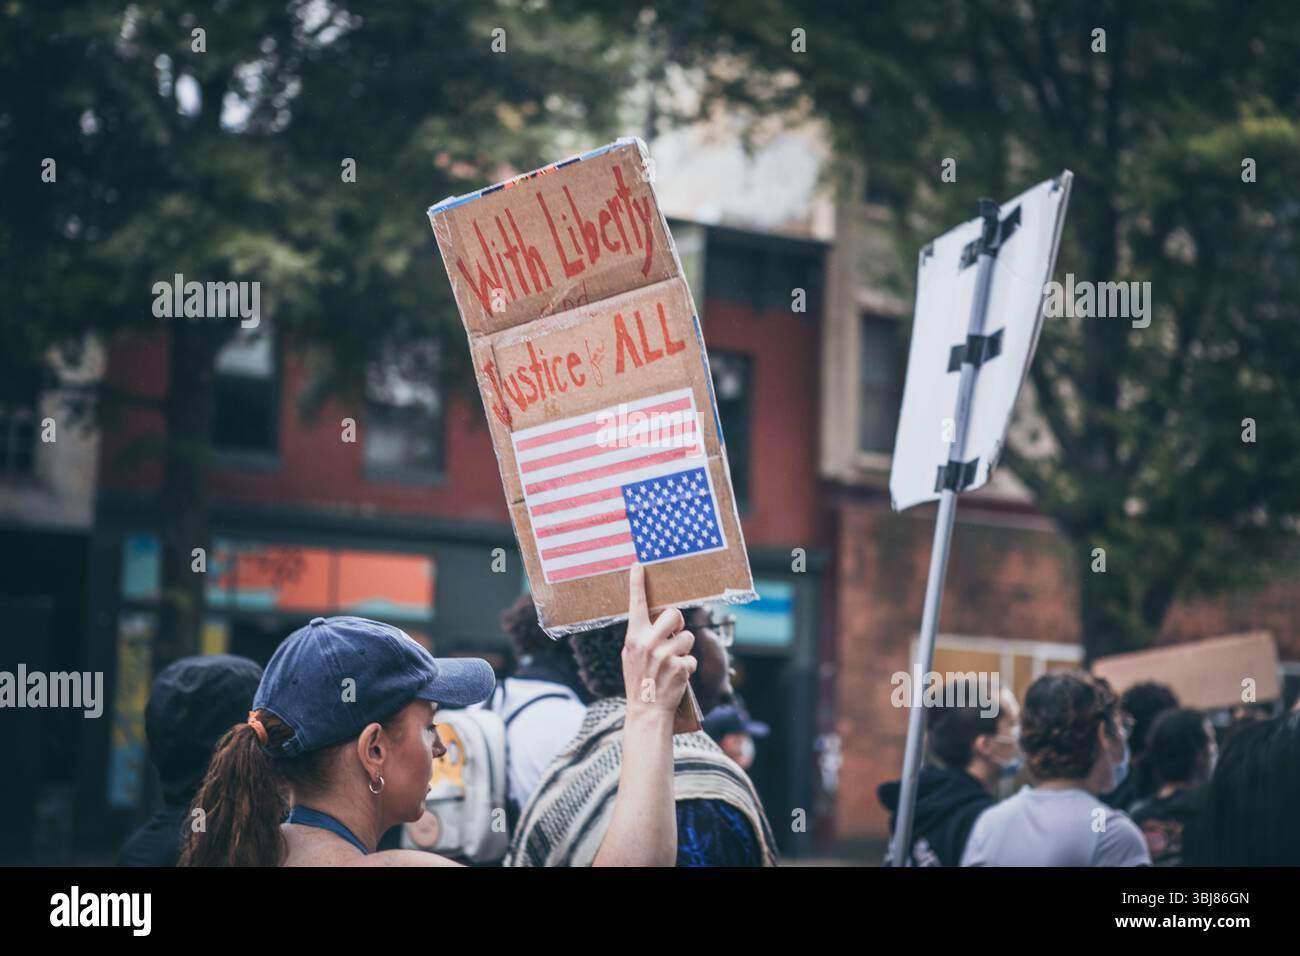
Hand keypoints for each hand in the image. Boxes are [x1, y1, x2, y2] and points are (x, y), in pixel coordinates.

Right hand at [621, 563, 694, 717]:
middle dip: (678, 624)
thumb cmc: (638, 680)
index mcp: (634, 638)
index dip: (637, 584)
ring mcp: (665, 655)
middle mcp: (648, 643)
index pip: (637, 606)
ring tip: (672, 663)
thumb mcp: (630, 655)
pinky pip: (691, 657)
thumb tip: (656, 619)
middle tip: (674, 636)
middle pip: (675, 614)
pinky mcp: (680, 667)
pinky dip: (687, 666)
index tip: (638, 566)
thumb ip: (641, 636)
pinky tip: (676, 677)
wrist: (646, 710)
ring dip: (684, 649)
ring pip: (687, 637)